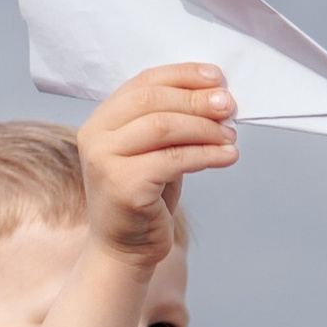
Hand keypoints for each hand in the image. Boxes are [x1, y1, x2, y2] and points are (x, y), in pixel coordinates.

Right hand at [78, 65, 237, 265]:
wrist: (125, 251)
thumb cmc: (146, 199)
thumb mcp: (157, 152)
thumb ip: (174, 123)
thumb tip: (217, 99)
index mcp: (102, 120)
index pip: (143, 83)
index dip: (182, 75)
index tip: (216, 77)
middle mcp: (96, 136)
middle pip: (152, 101)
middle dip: (196, 100)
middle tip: (228, 105)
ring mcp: (104, 161)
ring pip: (163, 127)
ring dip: (204, 128)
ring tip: (231, 136)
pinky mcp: (123, 186)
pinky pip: (173, 160)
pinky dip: (206, 155)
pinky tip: (228, 157)